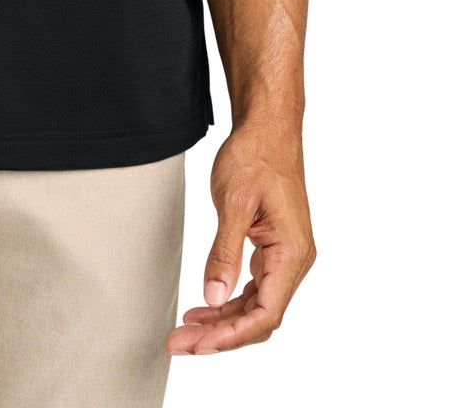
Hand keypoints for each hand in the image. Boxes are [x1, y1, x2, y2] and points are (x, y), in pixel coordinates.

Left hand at [167, 120, 315, 355]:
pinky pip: (252, 288)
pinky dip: (227, 301)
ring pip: (254, 306)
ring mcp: (283, 257)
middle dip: (220, 335)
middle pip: (259, 317)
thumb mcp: (234, 202)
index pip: (266, 313)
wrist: (267, 128)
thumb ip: (225, 252)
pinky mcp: (271, 249)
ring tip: (184, 331)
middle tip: (180, 344)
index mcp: (291, 253)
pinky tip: (204, 308)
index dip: (232, 335)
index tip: (199, 344)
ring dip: (221, 322)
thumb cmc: (256, 156)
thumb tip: (214, 296)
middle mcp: (293, 261)